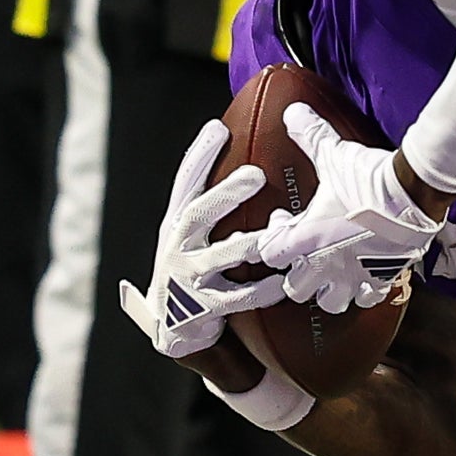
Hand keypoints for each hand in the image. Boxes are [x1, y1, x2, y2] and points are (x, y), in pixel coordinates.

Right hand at [118, 120, 283, 361]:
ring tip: (273, 235)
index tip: (217, 128)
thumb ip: (208, 204)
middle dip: (225, 194)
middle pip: (197, 214)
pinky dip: (260, 291)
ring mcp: (188, 278)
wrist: (173, 328)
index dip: (199, 156)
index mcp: (175, 224)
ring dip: (248, 244)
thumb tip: (234, 157)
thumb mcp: (190, 235)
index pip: (185, 184)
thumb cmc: (191, 270)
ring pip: (219, 257)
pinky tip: (282, 283)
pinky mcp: (202, 308)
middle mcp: (176, 247)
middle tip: (256, 175)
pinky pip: (235, 298)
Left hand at [252, 103, 444, 312]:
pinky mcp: (382, 278)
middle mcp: (326, 265)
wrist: (413, 194)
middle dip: (297, 275)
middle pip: (295, 289)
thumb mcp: (334, 154)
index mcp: (306, 238)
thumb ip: (310, 136)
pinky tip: (367, 280)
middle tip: (306, 256)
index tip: (287, 220)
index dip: (273, 238)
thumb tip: (293, 112)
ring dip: (329, 292)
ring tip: (334, 276)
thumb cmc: (369, 178)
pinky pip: (369, 300)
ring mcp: (355, 276)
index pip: (270, 254)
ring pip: (330, 303)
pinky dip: (366, 294)